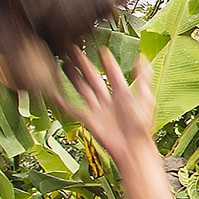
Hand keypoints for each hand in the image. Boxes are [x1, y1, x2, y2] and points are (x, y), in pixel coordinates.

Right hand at [54, 44, 159, 160]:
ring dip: (72, 76)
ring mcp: (97, 109)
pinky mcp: (88, 119)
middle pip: (93, 78)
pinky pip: (71, 108)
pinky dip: (61, 101)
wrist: (132, 148)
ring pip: (82, 88)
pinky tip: (53, 92)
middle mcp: (108, 100)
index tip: (101, 50)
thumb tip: (143, 58)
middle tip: (73, 50)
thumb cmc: (141, 127)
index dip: (107, 61)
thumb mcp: (145, 98)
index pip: (113, 73)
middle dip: (83, 64)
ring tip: (63, 63)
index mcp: (123, 94)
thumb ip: (144, 78)